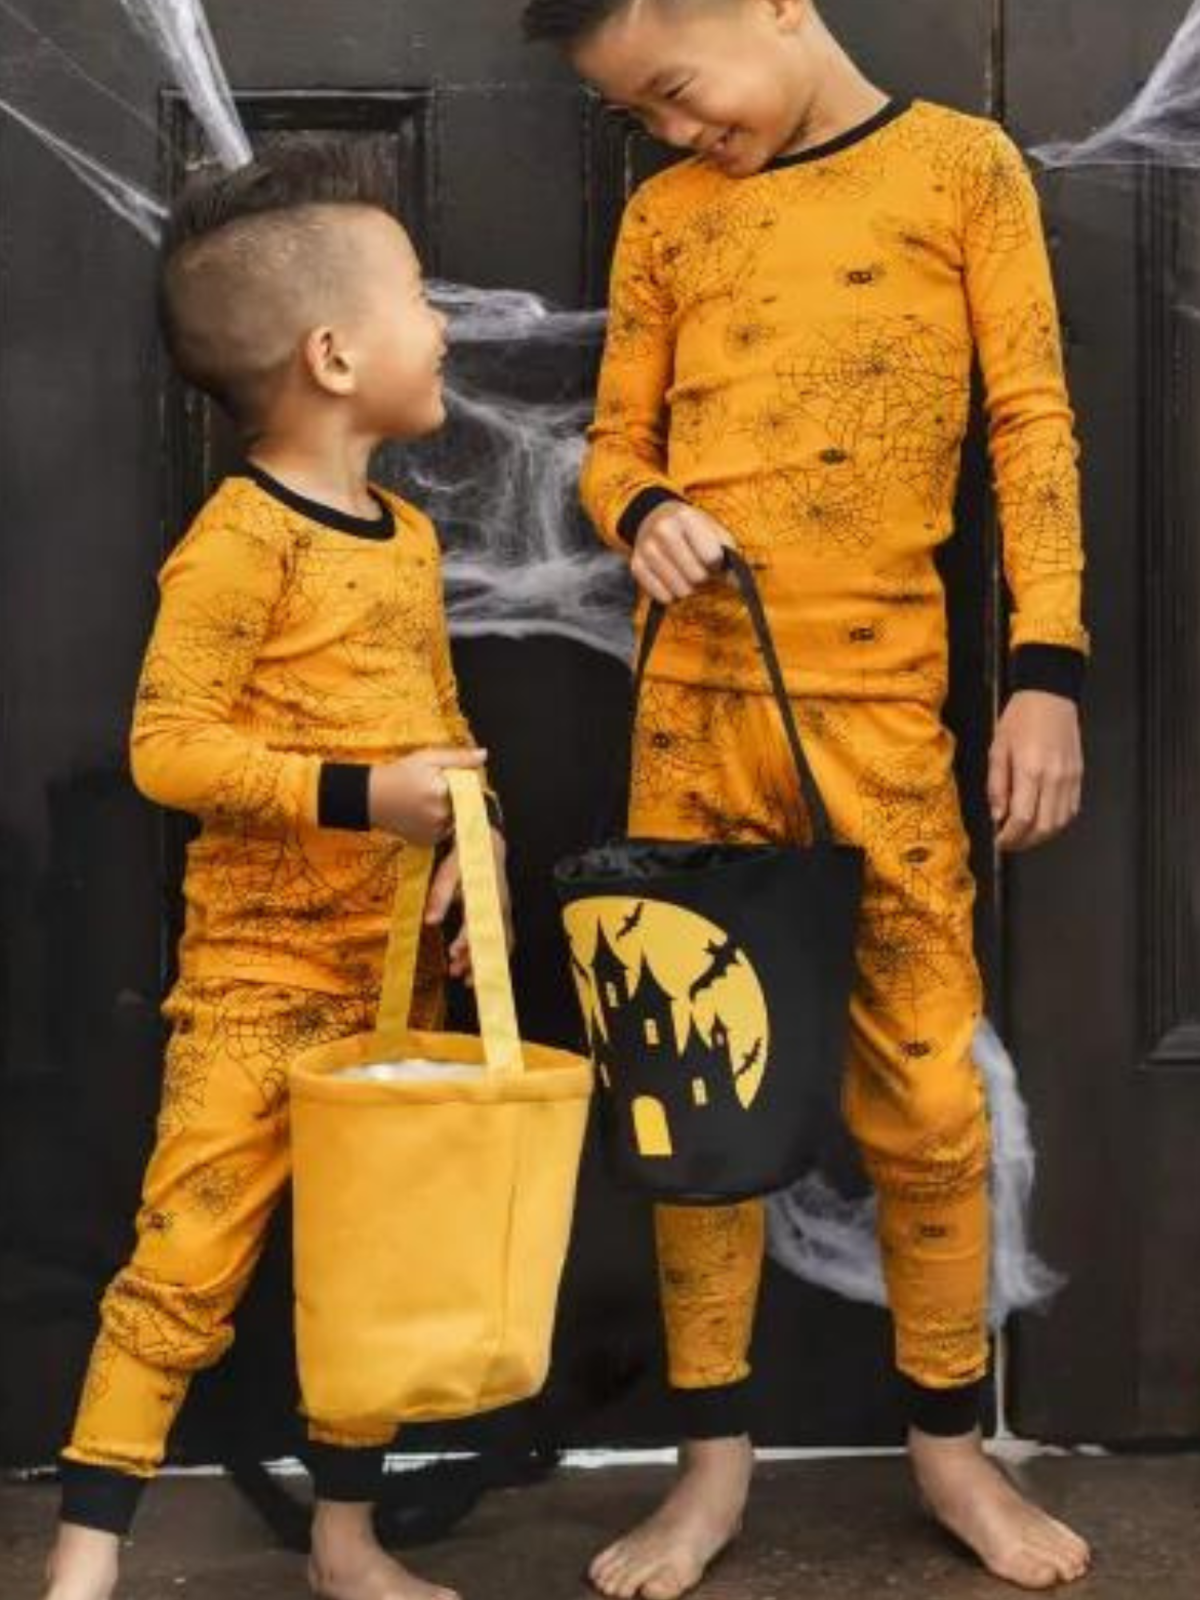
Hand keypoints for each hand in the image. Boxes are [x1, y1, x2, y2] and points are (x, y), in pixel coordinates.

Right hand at [368, 747, 487, 844]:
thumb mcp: (428, 758)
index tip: (456, 782)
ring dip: (452, 813)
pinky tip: (425, 813)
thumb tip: (483, 755)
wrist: (371, 797)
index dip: (468, 786)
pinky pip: (445, 833)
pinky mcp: (428, 842)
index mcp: (443, 793)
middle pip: (466, 808)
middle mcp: (441, 816)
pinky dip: (441, 824)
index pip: (473, 792)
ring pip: (456, 822)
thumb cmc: (399, 773)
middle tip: (438, 790)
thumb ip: (458, 758)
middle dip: (460, 799)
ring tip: (429, 801)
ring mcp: (434, 832)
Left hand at [424, 829, 513, 984]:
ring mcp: (504, 912)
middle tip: (458, 976)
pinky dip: (492, 953)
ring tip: (463, 977)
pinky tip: (478, 964)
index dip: (466, 941)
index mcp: (487, 897)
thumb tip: (430, 922)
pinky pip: (502, 938)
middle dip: (475, 959)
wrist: (488, 843)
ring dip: (482, 960)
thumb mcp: (449, 871)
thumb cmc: (467, 858)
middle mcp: (499, 907)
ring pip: (498, 942)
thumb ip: (440, 896)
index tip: (453, 954)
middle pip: (491, 940)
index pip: (477, 924)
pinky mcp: (502, 914)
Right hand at [631, 501, 732, 604]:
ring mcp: (647, 549)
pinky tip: (670, 578)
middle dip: (702, 576)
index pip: (712, 557)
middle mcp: (663, 531)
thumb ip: (730, 556)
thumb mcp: (713, 531)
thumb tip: (740, 584)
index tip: (712, 557)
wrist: (655, 518)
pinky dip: (671, 593)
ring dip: (687, 586)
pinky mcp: (636, 567)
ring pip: (681, 591)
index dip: (716, 563)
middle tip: (697, 565)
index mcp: (686, 517)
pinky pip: (663, 597)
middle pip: (696, 577)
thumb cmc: (692, 529)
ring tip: (684, 571)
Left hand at [989, 692, 1082, 851]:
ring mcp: (1070, 778)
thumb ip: (997, 785)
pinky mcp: (1079, 776)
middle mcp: (1054, 777)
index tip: (999, 841)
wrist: (1050, 696)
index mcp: (1030, 770)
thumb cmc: (1021, 718)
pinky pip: (1071, 810)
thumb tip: (998, 815)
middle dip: (1024, 842)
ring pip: (1060, 823)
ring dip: (1041, 836)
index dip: (1010, 837)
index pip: (1022, 818)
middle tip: (1009, 843)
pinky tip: (1042, 821)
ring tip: (1024, 835)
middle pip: (1044, 827)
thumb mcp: (997, 749)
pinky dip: (1056, 823)